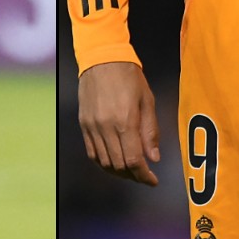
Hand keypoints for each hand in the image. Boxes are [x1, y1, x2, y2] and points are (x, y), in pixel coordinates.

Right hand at [78, 61, 161, 186]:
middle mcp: (106, 127)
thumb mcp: (147, 100)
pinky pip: (92, 153)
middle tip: (145, 176)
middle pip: (119, 165)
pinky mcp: (84, 124)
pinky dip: (104, 163)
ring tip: (132, 171)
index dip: (144, 175)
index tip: (153, 181)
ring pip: (104, 162)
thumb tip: (154, 158)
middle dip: (134, 176)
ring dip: (119, 172)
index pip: (133, 160)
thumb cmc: (129, 76)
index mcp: (125, 120)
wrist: (102, 58)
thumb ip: (150, 131)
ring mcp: (92, 127)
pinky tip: (114, 162)